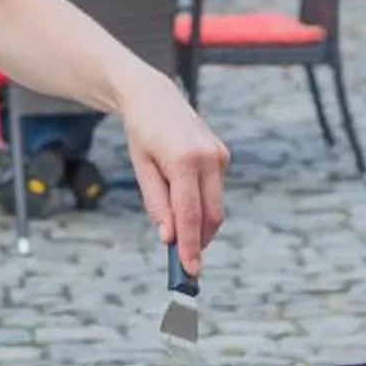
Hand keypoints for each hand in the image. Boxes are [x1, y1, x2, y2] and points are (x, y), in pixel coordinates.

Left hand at [116, 70, 227, 273]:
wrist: (154, 96)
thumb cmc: (142, 133)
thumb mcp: (141, 168)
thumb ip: (157, 204)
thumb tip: (168, 237)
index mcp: (185, 160)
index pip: (190, 214)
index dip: (190, 246)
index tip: (190, 270)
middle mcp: (209, 157)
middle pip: (210, 215)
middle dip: (199, 240)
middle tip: (185, 262)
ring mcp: (220, 155)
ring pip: (215, 206)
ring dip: (199, 223)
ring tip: (177, 227)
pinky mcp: (223, 155)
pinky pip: (214, 190)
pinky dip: (201, 203)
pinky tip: (182, 195)